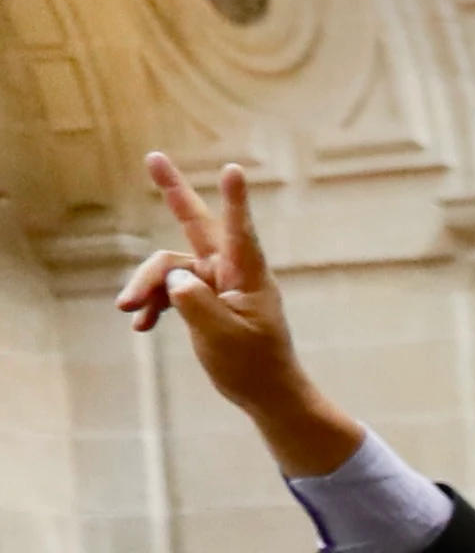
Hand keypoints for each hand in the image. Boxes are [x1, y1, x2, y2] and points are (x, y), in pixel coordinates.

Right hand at [115, 155, 362, 475]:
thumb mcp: (222, 336)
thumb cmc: (254, 366)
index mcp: (249, 276)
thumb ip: (196, 303)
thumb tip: (174, 277)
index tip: (234, 170)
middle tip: (153, 157)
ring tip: (130, 311)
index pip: (240, 231)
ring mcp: (216, 284)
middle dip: (174, 193)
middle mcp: (232, 272)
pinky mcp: (204, 299)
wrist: (266, 395)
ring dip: (146, 286)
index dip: (234, 200)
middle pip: (197, 225)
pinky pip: (170, 290)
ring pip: (170, 268)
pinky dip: (154, 304)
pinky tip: (141, 324)